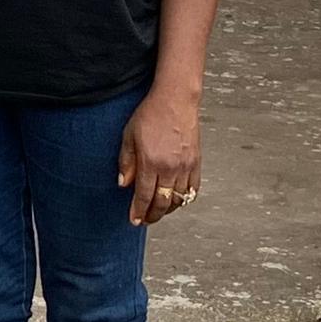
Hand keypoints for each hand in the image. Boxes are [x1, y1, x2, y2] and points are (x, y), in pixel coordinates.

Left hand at [119, 92, 201, 223]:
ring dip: (168, 210)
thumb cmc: (150, 115)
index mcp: (151, 162)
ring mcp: (186, 166)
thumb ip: (126, 162)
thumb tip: (123, 184)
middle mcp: (170, 168)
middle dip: (152, 215)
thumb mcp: (128, 136)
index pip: (144, 195)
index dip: (139, 211)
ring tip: (158, 212)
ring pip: (179, 199)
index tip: (134, 220)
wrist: (175, 101)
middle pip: (162, 202)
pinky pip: (193, 189)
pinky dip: (185, 199)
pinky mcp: (197, 162)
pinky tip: (176, 200)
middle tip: (144, 220)